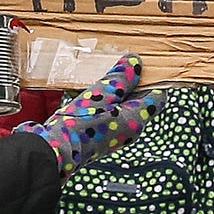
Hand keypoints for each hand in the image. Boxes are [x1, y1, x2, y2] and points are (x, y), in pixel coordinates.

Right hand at [22, 55, 158, 171]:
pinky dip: (108, 103)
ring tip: (107, 77)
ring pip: (125, 108)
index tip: (144, 65)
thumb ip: (121, 77)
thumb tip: (136, 62)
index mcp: (136, 120)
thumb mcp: (102, 93)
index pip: (157, 97)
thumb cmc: (80, 123)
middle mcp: (130, 130)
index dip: (154, 80)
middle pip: (141, 102)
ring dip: (119, 93)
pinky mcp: (103, 138)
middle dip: (135, 84)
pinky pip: (112, 115)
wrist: (57, 151)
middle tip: (123, 66)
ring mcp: (116, 136)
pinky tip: (94, 94)